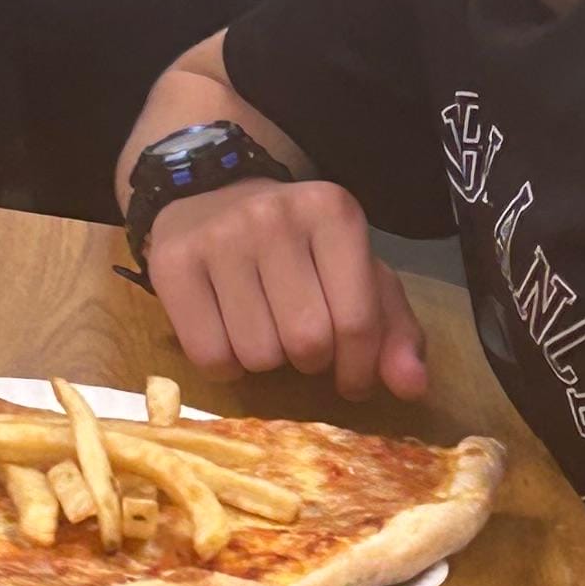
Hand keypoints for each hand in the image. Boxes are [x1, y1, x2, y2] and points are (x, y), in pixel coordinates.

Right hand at [146, 179, 431, 402]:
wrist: (211, 197)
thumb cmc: (300, 249)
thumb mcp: (358, 276)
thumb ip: (395, 332)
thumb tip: (412, 387)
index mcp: (333, 212)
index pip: (357, 321)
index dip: (359, 368)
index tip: (351, 378)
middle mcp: (275, 216)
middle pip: (306, 342)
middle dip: (310, 361)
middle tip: (302, 343)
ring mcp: (219, 238)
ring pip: (257, 355)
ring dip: (266, 362)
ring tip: (264, 328)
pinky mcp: (172, 264)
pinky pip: (210, 358)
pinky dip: (225, 364)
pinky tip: (228, 330)